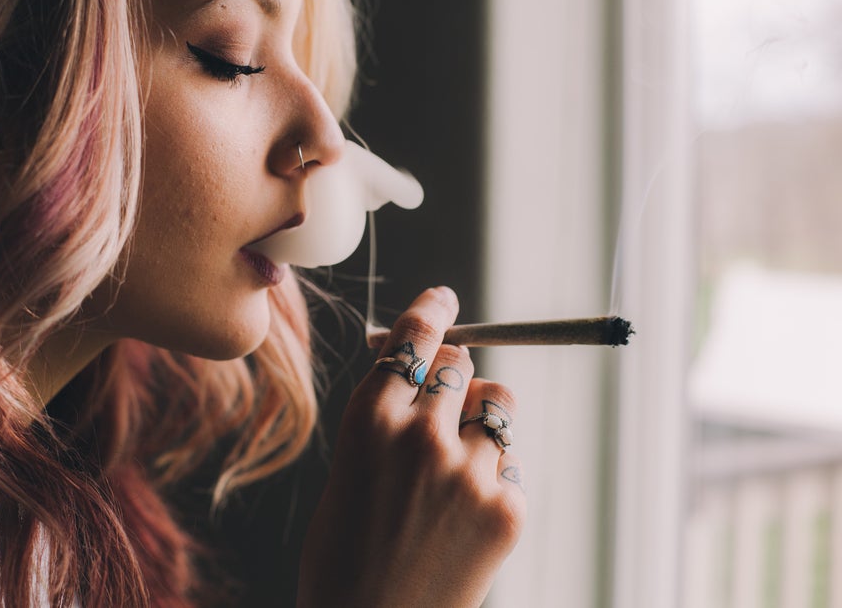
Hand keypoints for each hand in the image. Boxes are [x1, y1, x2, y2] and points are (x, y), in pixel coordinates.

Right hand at [298, 287, 525, 607]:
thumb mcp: (347, 470)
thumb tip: (420, 370)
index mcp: (370, 419)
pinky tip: (463, 511)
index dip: (433, 311)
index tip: (445, 299)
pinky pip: (508, 461)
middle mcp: (422, 435)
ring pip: (497, 402)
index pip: (415, 337)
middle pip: (460, 361)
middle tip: (446, 399)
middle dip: (452, 372)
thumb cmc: (344, 554)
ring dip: (481, 416)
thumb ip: (383, 417)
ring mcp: (470, 472)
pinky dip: (491, 474)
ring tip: (459, 456)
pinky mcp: (507, 508)